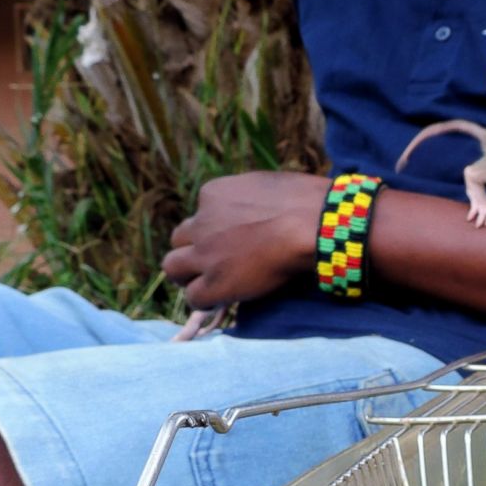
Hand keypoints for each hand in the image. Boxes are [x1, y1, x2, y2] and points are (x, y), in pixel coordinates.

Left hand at [162, 171, 329, 310]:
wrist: (312, 224)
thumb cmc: (305, 200)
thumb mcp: (264, 185)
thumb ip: (246, 198)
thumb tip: (253, 208)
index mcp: (212, 194)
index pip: (200, 214)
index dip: (213, 230)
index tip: (231, 239)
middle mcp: (202, 222)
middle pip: (178, 240)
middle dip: (192, 250)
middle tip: (212, 262)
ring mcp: (205, 254)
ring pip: (173, 267)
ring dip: (188, 275)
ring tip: (208, 283)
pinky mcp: (215, 282)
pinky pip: (194, 297)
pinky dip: (205, 299)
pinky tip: (221, 299)